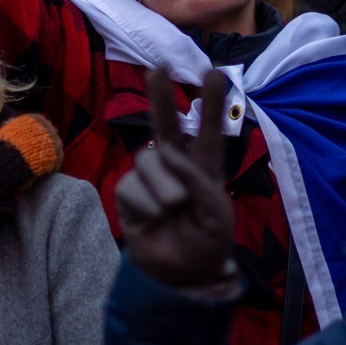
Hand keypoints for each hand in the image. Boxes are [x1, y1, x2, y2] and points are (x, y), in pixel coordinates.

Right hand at [114, 69, 237, 289]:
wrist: (180, 276)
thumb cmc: (205, 243)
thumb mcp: (216, 216)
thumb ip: (197, 181)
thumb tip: (166, 153)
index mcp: (205, 170)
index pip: (208, 133)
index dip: (212, 105)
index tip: (216, 73)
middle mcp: (175, 168)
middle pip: (166, 127)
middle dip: (161, 97)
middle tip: (156, 68)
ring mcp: (150, 179)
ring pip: (148, 158)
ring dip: (162, 182)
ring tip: (174, 206)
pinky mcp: (129, 193)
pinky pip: (132, 186)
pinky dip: (146, 203)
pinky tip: (155, 218)